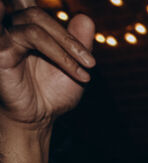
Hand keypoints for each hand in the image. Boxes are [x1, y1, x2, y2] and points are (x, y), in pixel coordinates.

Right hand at [0, 4, 94, 128]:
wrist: (40, 118)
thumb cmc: (52, 93)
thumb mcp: (74, 64)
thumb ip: (79, 40)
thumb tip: (85, 16)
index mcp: (25, 28)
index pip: (31, 6)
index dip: (46, 16)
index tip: (82, 53)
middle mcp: (10, 30)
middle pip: (36, 13)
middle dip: (68, 38)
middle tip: (90, 63)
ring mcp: (2, 38)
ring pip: (34, 22)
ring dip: (66, 45)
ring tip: (86, 69)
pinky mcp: (0, 49)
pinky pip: (30, 37)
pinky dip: (57, 52)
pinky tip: (76, 70)